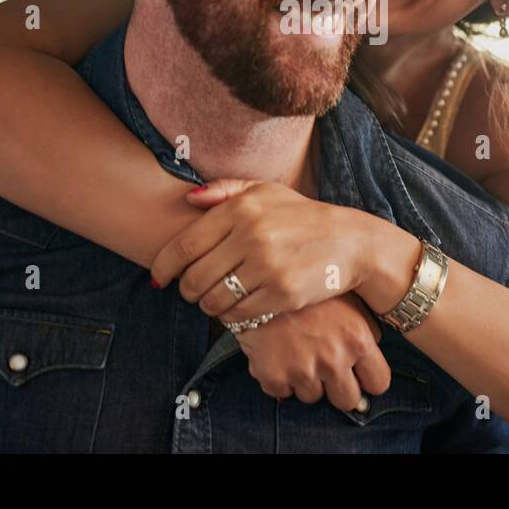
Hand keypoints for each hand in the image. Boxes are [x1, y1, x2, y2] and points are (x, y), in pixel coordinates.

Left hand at [151, 179, 377, 325]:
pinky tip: (239, 308)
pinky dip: (232, 317)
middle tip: (194, 292)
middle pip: (195, 279)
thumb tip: (188, 199)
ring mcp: (267, 266)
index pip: (185, 245)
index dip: (165, 266)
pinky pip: (238, 316)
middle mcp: (251, 236)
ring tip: (217, 300)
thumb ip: (225, 190)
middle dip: (187, 291)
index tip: (159, 277)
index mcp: (241, 209)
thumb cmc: (302, 217)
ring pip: (213, 301)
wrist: (350, 242)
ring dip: (209, 306)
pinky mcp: (282, 294)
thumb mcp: (267, 192)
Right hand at [235, 294, 391, 410]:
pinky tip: (277, 353)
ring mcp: (302, 370)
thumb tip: (372, 351)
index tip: (359, 376)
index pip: (378, 383)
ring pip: (312, 397)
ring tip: (297, 351)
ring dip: (306, 381)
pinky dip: (279, 379)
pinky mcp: (273, 375)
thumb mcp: (347, 297)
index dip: (368, 380)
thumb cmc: (306, 285)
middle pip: (347, 400)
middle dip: (338, 388)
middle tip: (325, 368)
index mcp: (357, 339)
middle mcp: (333, 358)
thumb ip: (365, 327)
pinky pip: (281, 392)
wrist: (258, 278)